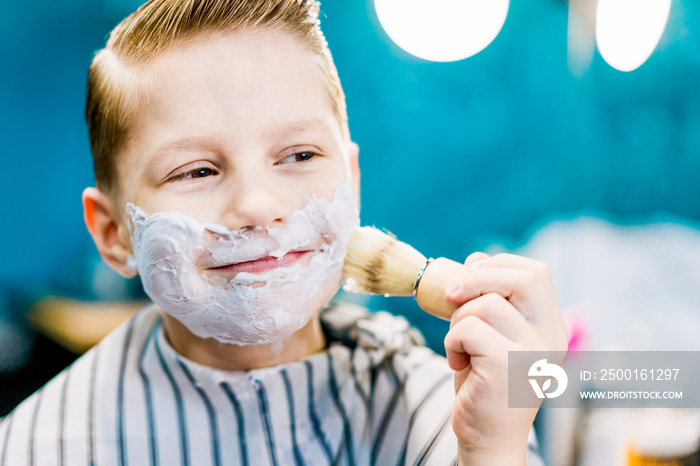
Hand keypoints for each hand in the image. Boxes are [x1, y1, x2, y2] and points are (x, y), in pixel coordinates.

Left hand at [443, 252, 567, 464]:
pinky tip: (457, 361)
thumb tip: (476, 258)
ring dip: (457, 319)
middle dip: (476, 278)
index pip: (535, 272)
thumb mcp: (489, 333)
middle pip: (520, 277)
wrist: (486, 437)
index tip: (471, 274)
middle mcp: (551, 338)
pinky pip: (468, 328)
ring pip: (485, 303)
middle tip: (450, 295)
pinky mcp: (508, 364)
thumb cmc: (484, 383)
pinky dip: (451, 341)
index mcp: (551, 326)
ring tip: (458, 346)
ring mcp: (532, 351)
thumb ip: (489, 297)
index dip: (499, 264)